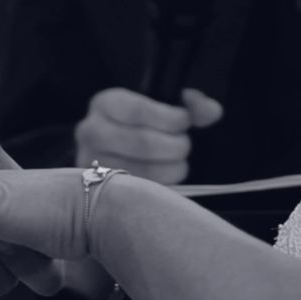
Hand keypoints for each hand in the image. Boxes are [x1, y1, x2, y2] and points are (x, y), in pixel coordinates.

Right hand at [75, 88, 222, 183]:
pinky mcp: (95, 190)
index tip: (185, 123)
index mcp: (106, 103)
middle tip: (184, 147)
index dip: (170, 119)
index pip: (138, 110)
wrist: (114, 152)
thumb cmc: (144, 127)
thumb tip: (210, 112)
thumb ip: (193, 106)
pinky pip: (134, 195)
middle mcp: (90, 131)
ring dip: (170, 170)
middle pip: (141, 143)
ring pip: (139, 172)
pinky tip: (165, 182)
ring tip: (177, 165)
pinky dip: (158, 190)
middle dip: (174, 147)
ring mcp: (90, 163)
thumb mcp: (164, 108)